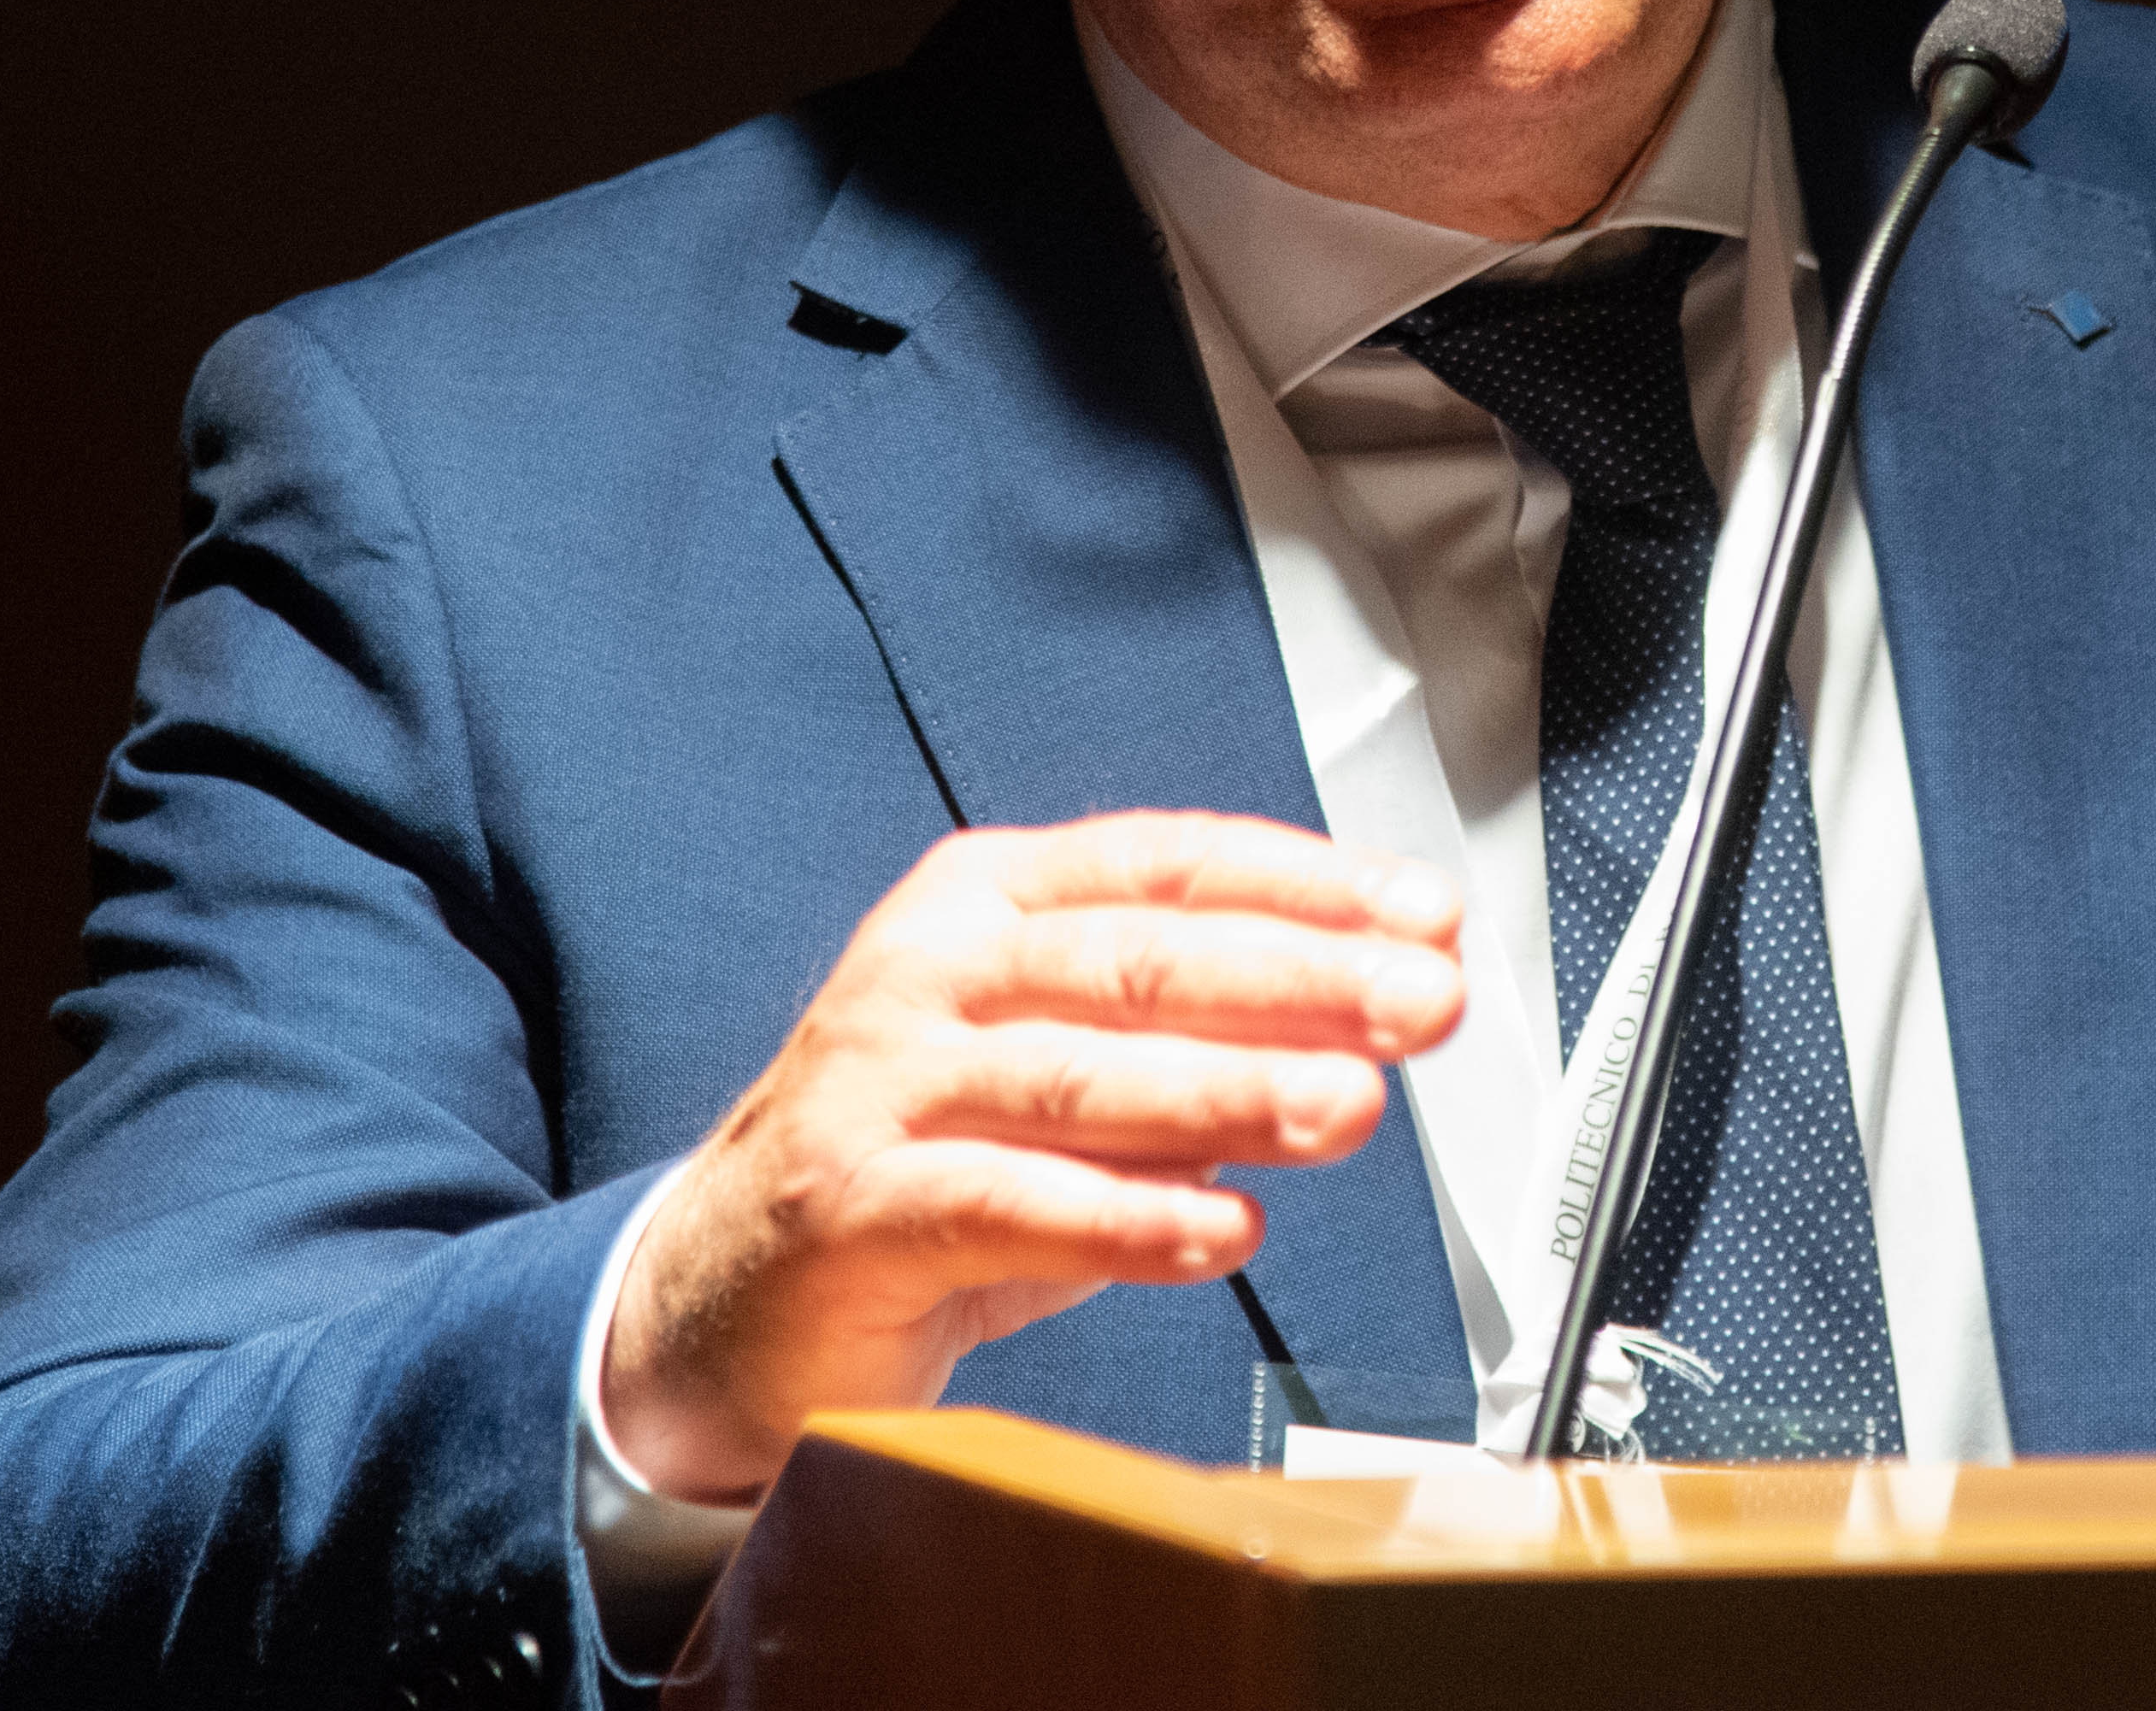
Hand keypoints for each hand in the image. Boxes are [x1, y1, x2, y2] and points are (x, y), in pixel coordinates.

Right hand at [603, 811, 1465, 1503]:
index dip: (1311, 884)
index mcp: (989, 903)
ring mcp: (883, 1082)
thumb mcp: (1067, 1079)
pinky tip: (1221, 1232)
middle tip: (1423, 1003)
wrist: (727, 1291)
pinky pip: (1009, 1203)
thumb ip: (1191, 1042)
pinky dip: (1127, 1219)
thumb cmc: (925, 1165)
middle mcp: (930, 969)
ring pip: (1082, 1072)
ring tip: (1349, 1109)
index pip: (1171, 865)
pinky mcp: (854, 1204)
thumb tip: (1359, 1025)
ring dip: (1234, 1090)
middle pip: (1142, 957)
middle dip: (1305, 978)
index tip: (1428, 916)